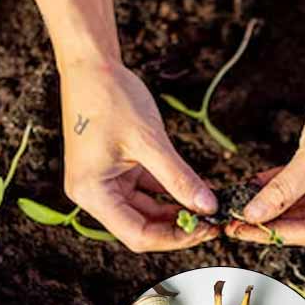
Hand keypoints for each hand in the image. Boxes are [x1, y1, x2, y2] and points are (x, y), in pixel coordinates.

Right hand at [60, 60, 218, 251]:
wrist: (91, 65)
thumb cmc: (112, 98)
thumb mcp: (150, 141)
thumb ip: (179, 178)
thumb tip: (208, 207)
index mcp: (92, 193)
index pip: (137, 235)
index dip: (174, 238)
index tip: (206, 229)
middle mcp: (93, 194)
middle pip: (141, 227)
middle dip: (178, 227)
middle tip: (214, 220)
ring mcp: (104, 183)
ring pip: (146, 211)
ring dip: (175, 211)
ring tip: (209, 205)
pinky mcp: (115, 170)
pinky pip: (145, 191)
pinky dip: (168, 192)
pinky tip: (196, 191)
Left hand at [226, 66, 304, 246]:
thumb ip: (282, 190)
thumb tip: (252, 214)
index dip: (273, 232)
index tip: (240, 229)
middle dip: (271, 218)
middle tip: (233, 220)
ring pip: (304, 205)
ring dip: (274, 202)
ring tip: (239, 203)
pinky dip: (284, 185)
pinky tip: (256, 185)